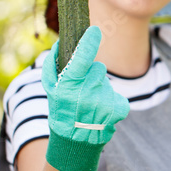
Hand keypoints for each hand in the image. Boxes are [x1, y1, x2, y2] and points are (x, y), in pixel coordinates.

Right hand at [41, 26, 129, 170]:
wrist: (75, 140)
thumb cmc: (62, 109)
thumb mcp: (51, 89)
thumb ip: (53, 66)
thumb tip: (62, 42)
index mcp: (68, 86)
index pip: (81, 58)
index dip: (88, 43)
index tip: (94, 30)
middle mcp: (87, 93)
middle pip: (98, 68)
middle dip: (92, 75)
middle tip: (82, 91)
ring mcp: (104, 101)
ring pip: (107, 82)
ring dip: (100, 88)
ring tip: (90, 104)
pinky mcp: (118, 108)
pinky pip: (117, 94)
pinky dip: (111, 101)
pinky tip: (102, 112)